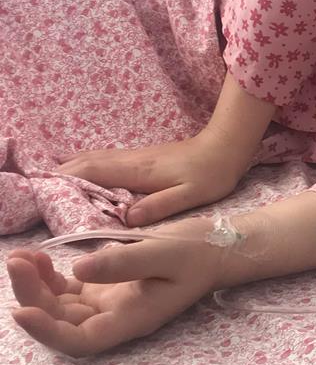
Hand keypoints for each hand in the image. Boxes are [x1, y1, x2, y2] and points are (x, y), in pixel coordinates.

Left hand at [5, 218, 222, 356]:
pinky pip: (68, 290)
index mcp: (132, 318)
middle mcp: (115, 317)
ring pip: (60, 306)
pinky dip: (48, 277)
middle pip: (63, 321)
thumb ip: (123, 262)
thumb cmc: (197, 252)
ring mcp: (108, 302)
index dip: (48, 332)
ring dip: (35, 286)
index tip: (22, 311)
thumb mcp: (165, 252)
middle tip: (18, 261)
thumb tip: (76, 270)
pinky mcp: (105, 285)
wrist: (216, 247)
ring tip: (22, 256)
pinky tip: (40, 257)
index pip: (82, 340)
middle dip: (33, 295)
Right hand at [54, 129, 248, 226]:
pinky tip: (84, 172)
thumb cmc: (211, 174)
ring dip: (73, 167)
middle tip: (39, 188)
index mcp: (138, 171)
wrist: (226, 147)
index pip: (94, 173)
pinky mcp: (144, 157)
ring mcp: (137, 156)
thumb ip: (160, 206)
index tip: (45, 191)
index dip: (68, 180)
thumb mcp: (190, 196)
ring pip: (96, 159)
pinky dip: (89, 165)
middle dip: (62, 174)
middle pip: (88, 163)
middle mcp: (132, 160)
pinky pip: (107, 160)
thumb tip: (128, 218)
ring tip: (52, 180)